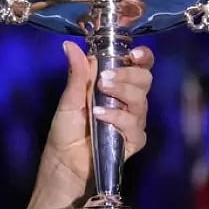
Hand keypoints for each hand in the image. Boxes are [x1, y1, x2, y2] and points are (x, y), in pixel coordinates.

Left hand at [42, 40, 154, 187]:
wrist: (64, 162)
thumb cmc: (66, 130)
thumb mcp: (69, 99)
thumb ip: (76, 73)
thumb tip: (70, 45)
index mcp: (115, 85)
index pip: (138, 66)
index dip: (142, 57)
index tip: (134, 54)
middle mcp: (128, 100)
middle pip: (144, 80)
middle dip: (128, 75)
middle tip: (105, 79)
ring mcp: (132, 120)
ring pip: (141, 101)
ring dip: (121, 93)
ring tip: (99, 96)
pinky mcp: (133, 140)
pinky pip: (134, 125)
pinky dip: (118, 118)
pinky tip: (101, 117)